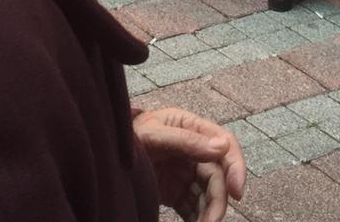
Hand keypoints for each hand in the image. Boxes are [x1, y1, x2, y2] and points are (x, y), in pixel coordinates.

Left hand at [133, 107, 244, 221]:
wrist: (102, 153)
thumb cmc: (129, 136)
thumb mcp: (154, 135)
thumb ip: (186, 140)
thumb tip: (222, 147)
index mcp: (193, 127)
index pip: (225, 146)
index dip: (235, 168)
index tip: (237, 192)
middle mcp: (194, 150)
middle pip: (217, 177)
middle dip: (218, 201)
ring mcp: (186, 172)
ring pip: (208, 196)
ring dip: (208, 214)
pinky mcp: (176, 191)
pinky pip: (193, 207)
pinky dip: (197, 219)